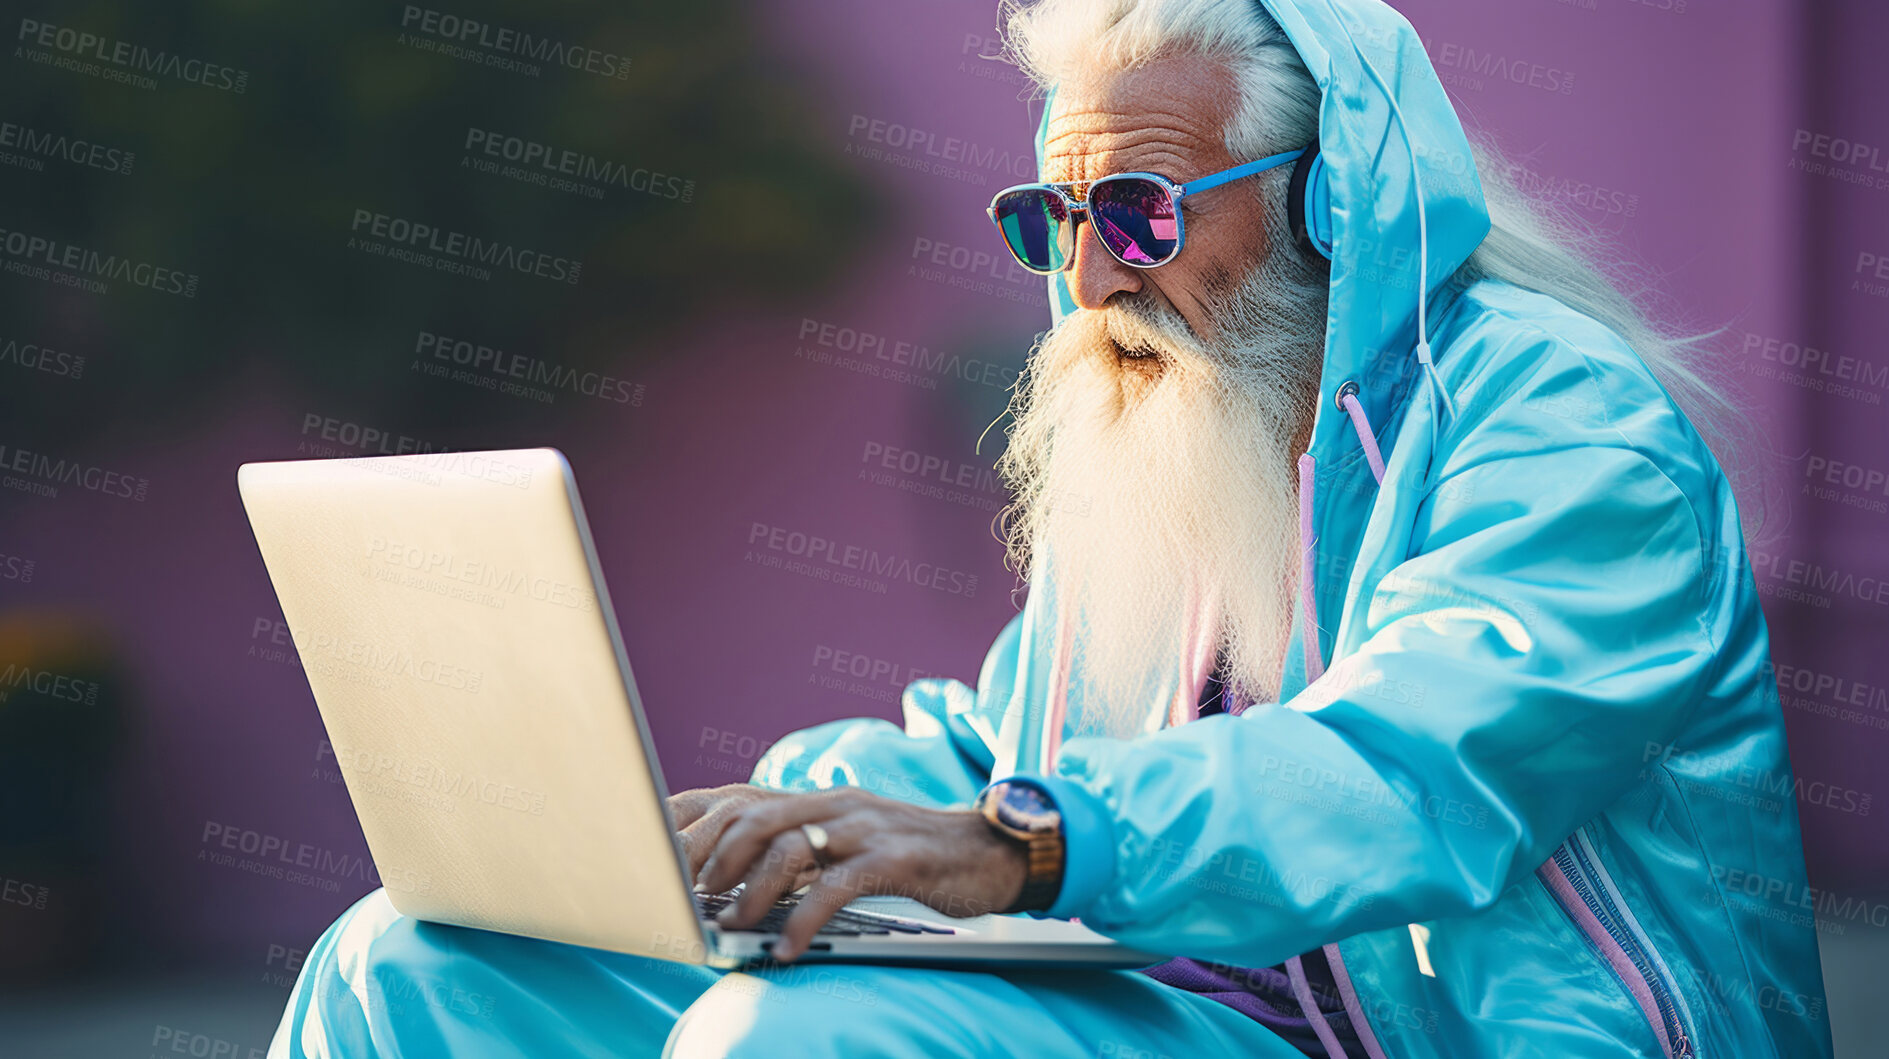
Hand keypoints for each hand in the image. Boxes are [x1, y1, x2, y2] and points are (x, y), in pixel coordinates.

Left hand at [689, 787, 1028, 961]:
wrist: (993, 849)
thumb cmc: (914, 854)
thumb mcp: (849, 841)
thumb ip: (800, 848)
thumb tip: (735, 881)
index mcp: (815, 798)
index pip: (735, 799)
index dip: (689, 824)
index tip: (650, 857)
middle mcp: (833, 803)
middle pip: (749, 818)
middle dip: (706, 859)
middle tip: (680, 899)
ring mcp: (863, 827)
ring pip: (788, 847)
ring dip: (750, 892)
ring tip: (730, 928)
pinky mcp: (894, 857)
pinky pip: (837, 887)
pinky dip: (805, 921)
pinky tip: (787, 950)